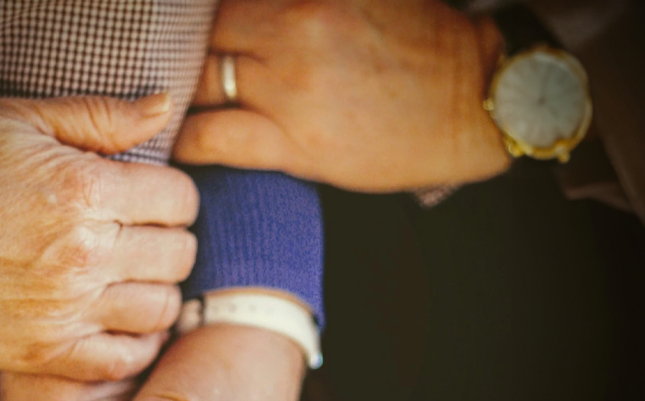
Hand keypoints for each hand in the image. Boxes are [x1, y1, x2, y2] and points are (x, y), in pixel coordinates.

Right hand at [0, 94, 197, 379]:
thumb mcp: (15, 118)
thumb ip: (99, 116)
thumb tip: (164, 107)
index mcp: (81, 190)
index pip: (179, 199)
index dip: (173, 194)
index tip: (154, 197)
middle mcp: (82, 255)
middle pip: (178, 254)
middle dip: (171, 238)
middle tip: (145, 234)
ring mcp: (62, 311)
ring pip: (162, 309)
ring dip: (160, 289)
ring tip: (136, 275)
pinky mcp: (41, 354)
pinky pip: (124, 358)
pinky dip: (138, 341)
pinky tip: (123, 320)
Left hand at [174, 0, 509, 190]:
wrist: (473, 101)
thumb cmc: (424, 45)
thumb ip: (300, 4)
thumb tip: (260, 14)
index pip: (223, 2)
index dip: (203, 21)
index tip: (192, 37)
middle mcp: (292, 31)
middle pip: (206, 38)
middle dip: (190, 55)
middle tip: (177, 73)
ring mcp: (290, 89)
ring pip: (200, 85)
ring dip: (181, 98)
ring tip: (171, 109)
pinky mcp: (295, 144)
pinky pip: (214, 139)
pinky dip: (188, 141)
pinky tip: (178, 143)